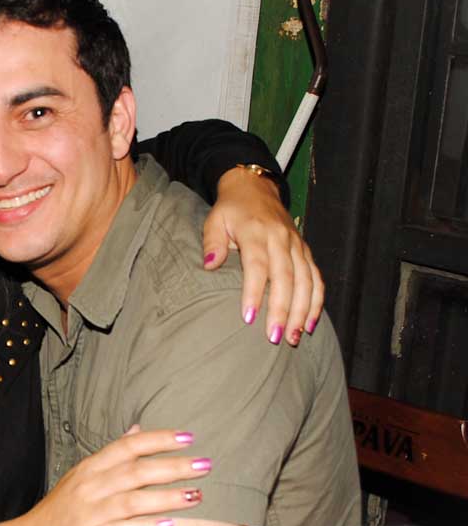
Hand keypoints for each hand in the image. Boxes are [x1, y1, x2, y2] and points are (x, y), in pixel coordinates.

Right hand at [0, 428, 207, 525]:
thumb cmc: (62, 509)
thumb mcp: (81, 475)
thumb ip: (111, 455)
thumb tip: (138, 429)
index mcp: (89, 468)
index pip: (128, 446)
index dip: (159, 440)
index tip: (190, 437)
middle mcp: (89, 487)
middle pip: (135, 471)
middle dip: (173, 467)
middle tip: (205, 464)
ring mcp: (89, 514)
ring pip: (132, 501)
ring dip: (167, 497)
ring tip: (197, 495)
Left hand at [203, 167, 323, 345]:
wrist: (255, 188)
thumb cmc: (231, 210)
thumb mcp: (214, 220)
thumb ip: (212, 243)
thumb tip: (210, 265)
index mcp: (256, 232)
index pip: (258, 266)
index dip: (255, 292)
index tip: (249, 317)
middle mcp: (281, 239)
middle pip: (286, 278)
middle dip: (282, 310)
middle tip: (275, 337)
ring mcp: (297, 245)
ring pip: (306, 281)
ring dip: (302, 312)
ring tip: (294, 338)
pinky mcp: (305, 251)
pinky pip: (316, 278)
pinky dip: (316, 302)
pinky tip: (310, 324)